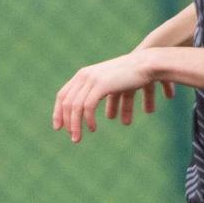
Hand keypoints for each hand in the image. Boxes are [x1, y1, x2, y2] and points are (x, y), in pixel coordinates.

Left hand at [52, 52, 171, 142]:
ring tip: (78, 138)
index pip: (63, 95)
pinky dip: (88, 119)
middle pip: (66, 102)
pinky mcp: (101, 85)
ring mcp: (92, 79)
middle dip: (67, 122)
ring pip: (75, 106)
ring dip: (75, 125)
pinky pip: (88, 106)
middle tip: (72, 137)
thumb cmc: (131, 75)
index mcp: (83, 74)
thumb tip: (91, 108)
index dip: (58, 112)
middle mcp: (84, 75)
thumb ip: (99, 91)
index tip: (59, 127)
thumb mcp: (110, 82)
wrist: (145, 64)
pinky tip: (92, 128)